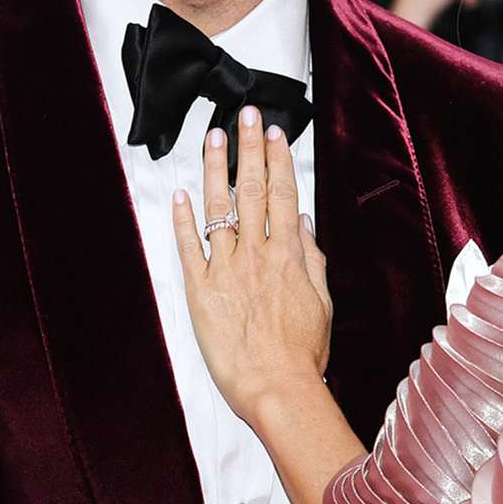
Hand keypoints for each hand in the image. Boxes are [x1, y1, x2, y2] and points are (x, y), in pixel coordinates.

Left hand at [172, 107, 330, 423]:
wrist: (277, 388)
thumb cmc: (303, 353)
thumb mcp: (321, 301)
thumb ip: (311, 258)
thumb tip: (304, 223)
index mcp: (289, 255)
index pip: (283, 194)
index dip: (279, 160)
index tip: (275, 134)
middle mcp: (256, 254)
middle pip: (253, 189)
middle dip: (250, 148)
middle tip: (246, 115)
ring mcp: (226, 270)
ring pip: (219, 208)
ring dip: (217, 168)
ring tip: (214, 137)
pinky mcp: (200, 291)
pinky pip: (189, 247)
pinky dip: (183, 219)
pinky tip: (181, 194)